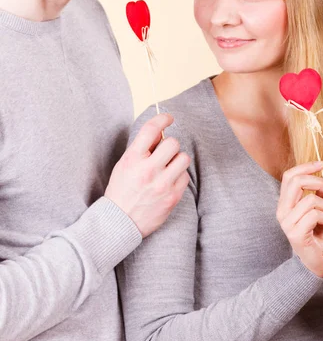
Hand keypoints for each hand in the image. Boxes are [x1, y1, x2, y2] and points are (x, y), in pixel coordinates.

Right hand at [105, 113, 190, 237]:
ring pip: (183, 158)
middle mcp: (148, 170)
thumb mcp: (124, 165)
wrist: (120, 222)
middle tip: (164, 153)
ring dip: (177, 160)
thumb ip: (141, 148)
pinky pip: (185, 176)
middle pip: (172, 142)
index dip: (162, 118)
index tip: (168, 118)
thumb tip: (160, 132)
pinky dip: (179, 177)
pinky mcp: (173, 196)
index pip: (151, 129)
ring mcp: (162, 184)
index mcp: (132, 159)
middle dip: (169, 145)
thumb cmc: (121, 190)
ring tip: (168, 168)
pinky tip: (169, 182)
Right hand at [276, 161, 322, 277]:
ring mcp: (287, 222)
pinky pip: (314, 214)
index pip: (289, 176)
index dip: (306, 166)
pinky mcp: (295, 233)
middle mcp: (282, 211)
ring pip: (310, 199)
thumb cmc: (320, 237)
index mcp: (285, 203)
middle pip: (296, 181)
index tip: (322, 163)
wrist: (318, 264)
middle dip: (319, 182)